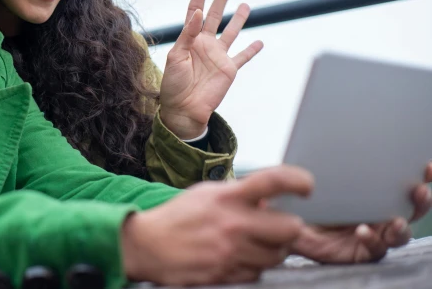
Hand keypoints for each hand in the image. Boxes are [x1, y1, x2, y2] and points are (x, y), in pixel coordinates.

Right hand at [121, 165, 313, 285]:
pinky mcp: (227, 275)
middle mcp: (233, 224)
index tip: (307, 186)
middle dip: (289, 227)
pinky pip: (258, 273)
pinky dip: (254, 266)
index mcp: (227, 197)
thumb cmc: (179, 216)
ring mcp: (231, 252)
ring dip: (272, 249)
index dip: (299, 180)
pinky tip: (238, 256)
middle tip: (280, 226)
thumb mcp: (207, 194)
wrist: (147, 245)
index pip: (274, 181)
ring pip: (278, 255)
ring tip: (255, 242)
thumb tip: (271, 200)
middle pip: (290, 228)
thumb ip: (239, 194)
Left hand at [159, 0, 263, 138]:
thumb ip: (187, 35)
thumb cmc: (173, 85)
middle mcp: (205, 44)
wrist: (183, 110)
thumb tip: (197, 13)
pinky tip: (260, 42)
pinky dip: (252, 50)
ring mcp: (218, 56)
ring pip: (231, 32)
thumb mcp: (175, 57)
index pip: (195, 10)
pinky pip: (243, 57)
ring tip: (246, 5)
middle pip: (214, 15)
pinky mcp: (229, 70)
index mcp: (189, 39)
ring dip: (238, 19)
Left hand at [291, 162, 431, 263]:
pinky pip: (375, 248)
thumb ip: (325, 160)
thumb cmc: (306, 197)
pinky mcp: (363, 251)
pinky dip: (372, 240)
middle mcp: (380, 213)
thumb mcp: (315, 174)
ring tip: (396, 221)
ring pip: (400, 232)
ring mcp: (375, 233)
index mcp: (375, 192)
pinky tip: (363, 231)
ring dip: (401, 226)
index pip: (403, 182)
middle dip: (420, 200)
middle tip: (419, 191)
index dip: (420, 174)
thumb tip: (330, 136)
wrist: (288, 223)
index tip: (427, 165)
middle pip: (411, 208)